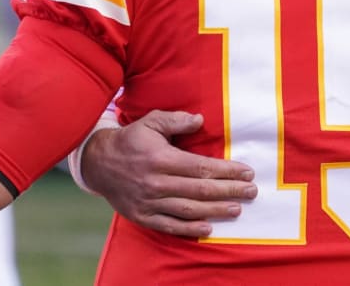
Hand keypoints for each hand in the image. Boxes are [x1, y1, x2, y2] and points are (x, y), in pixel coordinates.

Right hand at [81, 110, 256, 237]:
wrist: (97, 163)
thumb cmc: (130, 140)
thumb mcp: (151, 122)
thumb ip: (176, 121)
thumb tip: (200, 120)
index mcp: (161, 159)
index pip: (201, 167)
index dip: (226, 171)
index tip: (246, 172)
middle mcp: (156, 183)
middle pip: (200, 190)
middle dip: (229, 191)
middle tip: (251, 191)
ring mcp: (149, 202)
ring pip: (188, 210)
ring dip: (215, 210)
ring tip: (237, 208)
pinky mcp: (142, 216)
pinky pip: (169, 225)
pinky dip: (189, 229)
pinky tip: (208, 227)